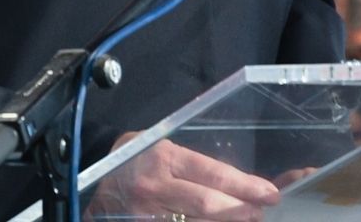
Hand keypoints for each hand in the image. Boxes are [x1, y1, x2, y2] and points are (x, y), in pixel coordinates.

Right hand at [87, 131, 281, 220]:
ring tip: (246, 220)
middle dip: (241, 211)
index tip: (270, 193)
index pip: (212, 174)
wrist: (90, 186)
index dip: (245, 186)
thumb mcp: (157, 147)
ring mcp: (147, 216)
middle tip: (262, 212)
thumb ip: (190, 162)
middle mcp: (154, 189)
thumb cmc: (131, 159)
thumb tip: (235, 181)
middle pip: (208, 205)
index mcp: (162, 159)